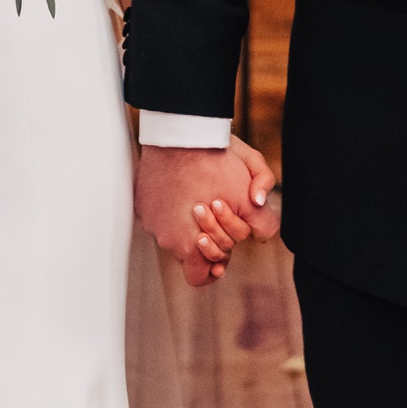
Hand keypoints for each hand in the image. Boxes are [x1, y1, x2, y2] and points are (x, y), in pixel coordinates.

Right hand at [136, 137, 276, 287]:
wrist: (181, 131)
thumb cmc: (217, 162)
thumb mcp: (251, 193)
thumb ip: (265, 222)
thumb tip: (261, 235)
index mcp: (189, 245)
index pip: (199, 276)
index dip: (216, 264)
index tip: (224, 249)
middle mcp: (165, 238)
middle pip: (188, 253)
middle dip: (207, 238)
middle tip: (216, 213)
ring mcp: (150, 219)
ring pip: (173, 232)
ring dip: (188, 221)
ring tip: (201, 194)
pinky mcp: (142, 202)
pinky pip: (159, 213)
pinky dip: (172, 205)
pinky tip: (184, 184)